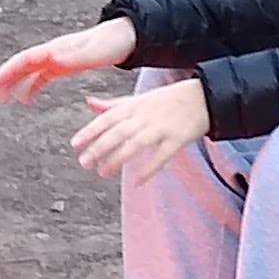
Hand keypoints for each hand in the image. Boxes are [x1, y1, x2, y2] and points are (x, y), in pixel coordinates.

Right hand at [0, 16, 134, 102]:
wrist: (125, 36)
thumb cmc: (111, 43)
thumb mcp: (93, 53)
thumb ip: (72, 57)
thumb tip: (51, 59)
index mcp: (55, 49)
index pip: (22, 61)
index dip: (4, 73)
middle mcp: (52, 52)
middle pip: (19, 66)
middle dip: (1, 79)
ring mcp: (55, 58)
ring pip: (27, 72)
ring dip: (12, 84)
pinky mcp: (62, 65)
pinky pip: (40, 77)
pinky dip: (29, 88)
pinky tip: (25, 100)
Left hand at [70, 73, 211, 181]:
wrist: (204, 97)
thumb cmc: (167, 100)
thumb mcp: (138, 98)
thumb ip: (113, 104)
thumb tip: (89, 103)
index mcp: (135, 105)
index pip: (108, 118)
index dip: (90, 130)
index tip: (75, 144)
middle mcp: (145, 115)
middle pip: (118, 132)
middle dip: (99, 147)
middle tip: (84, 163)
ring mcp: (162, 127)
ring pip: (135, 144)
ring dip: (117, 159)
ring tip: (102, 172)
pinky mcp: (178, 139)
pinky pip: (161, 156)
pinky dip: (149, 169)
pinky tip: (137, 182)